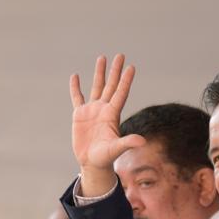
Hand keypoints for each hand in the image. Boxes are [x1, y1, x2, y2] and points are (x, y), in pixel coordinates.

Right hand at [69, 54, 145, 195]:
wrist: (92, 163)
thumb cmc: (106, 157)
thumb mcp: (117, 149)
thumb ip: (128, 143)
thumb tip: (142, 141)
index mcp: (113, 114)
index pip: (121, 93)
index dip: (126, 80)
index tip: (131, 67)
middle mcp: (104, 109)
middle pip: (111, 85)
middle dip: (115, 71)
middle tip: (120, 55)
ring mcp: (92, 110)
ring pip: (96, 87)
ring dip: (99, 73)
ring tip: (102, 57)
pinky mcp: (80, 115)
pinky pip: (77, 97)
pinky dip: (75, 87)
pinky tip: (75, 76)